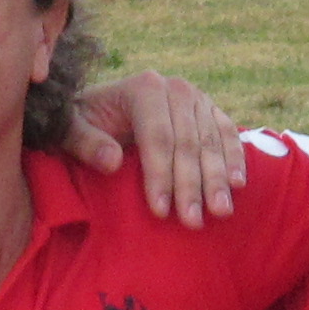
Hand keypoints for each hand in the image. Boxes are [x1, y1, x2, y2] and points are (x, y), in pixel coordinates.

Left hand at [61, 72, 247, 225]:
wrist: (104, 105)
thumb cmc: (85, 122)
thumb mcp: (70, 130)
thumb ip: (85, 143)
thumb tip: (112, 161)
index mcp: (143, 88)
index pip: (158, 137)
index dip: (160, 175)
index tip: (161, 211)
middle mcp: (175, 88)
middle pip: (188, 142)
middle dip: (191, 185)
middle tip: (193, 221)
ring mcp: (197, 98)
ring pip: (211, 142)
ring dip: (217, 179)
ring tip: (220, 212)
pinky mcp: (210, 110)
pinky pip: (227, 134)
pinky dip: (235, 158)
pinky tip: (238, 184)